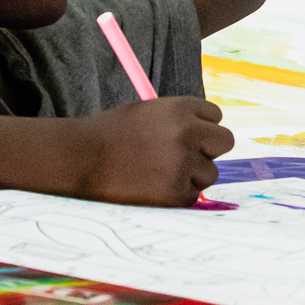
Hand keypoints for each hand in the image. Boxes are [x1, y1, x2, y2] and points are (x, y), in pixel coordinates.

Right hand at [67, 96, 234, 206]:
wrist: (79, 159)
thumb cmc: (108, 134)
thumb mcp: (146, 113)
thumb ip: (177, 121)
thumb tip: (203, 134)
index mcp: (179, 108)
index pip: (216, 116)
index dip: (201, 127)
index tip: (187, 136)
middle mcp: (187, 132)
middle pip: (224, 142)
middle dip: (208, 150)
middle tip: (185, 158)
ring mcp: (184, 163)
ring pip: (211, 173)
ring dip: (192, 176)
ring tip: (159, 174)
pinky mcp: (177, 192)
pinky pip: (193, 196)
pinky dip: (177, 195)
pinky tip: (153, 188)